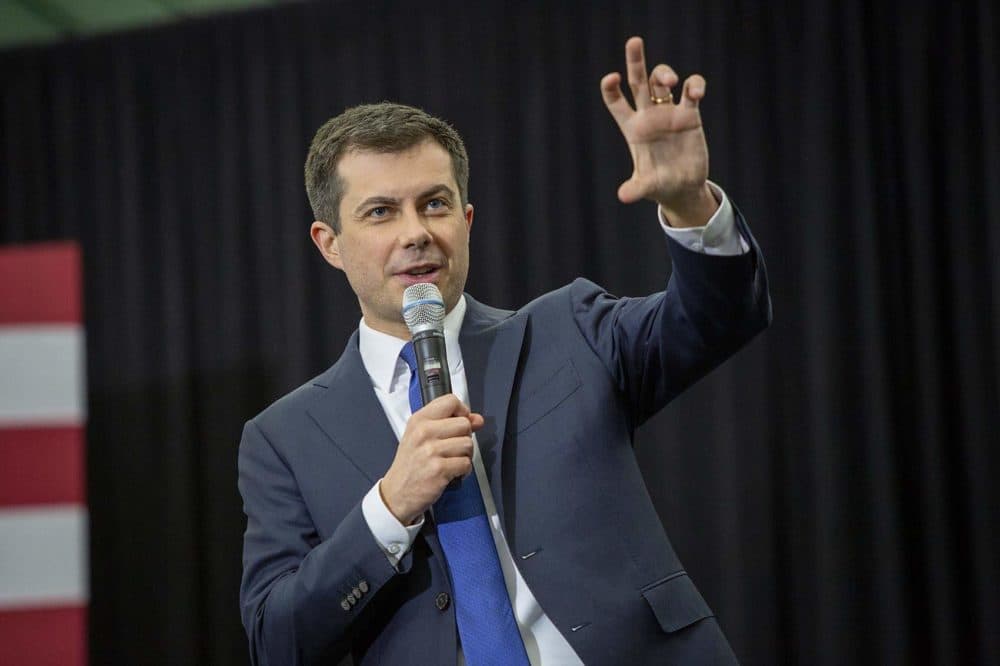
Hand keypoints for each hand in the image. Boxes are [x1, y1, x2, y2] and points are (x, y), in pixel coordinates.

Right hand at [380, 394, 482, 524]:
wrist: (396, 493)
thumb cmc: (410, 465)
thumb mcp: (422, 437)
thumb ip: (449, 424)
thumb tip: (477, 419)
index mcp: (419, 420)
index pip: (451, 401)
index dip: (461, 412)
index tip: (458, 422)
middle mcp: (424, 432)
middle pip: (464, 423)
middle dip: (464, 437)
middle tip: (453, 448)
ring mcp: (431, 451)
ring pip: (468, 444)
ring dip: (465, 456)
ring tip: (451, 461)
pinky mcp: (439, 469)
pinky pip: (466, 463)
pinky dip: (463, 471)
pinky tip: (451, 473)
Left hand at [600, 36, 717, 226]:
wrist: (683, 188)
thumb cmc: (659, 186)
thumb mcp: (647, 187)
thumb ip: (636, 188)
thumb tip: (623, 196)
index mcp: (632, 128)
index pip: (616, 102)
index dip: (611, 89)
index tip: (611, 77)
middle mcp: (649, 115)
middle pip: (638, 81)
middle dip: (635, 60)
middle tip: (634, 41)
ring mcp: (669, 112)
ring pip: (663, 81)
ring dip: (666, 73)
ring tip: (672, 81)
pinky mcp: (690, 115)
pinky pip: (692, 91)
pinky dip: (694, 86)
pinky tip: (696, 93)